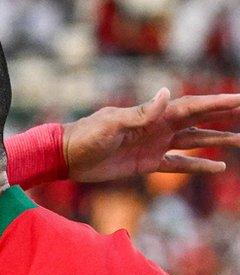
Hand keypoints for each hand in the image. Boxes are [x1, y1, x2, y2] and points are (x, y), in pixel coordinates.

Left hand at [62, 88, 239, 182]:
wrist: (66, 156)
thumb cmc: (86, 136)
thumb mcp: (112, 124)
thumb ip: (141, 113)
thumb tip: (167, 93)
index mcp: (152, 115)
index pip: (192, 107)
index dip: (216, 104)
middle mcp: (158, 128)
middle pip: (198, 121)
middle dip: (223, 117)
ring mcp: (154, 146)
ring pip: (193, 142)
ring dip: (216, 141)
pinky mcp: (146, 164)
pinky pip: (178, 164)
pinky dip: (197, 165)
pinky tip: (217, 167)